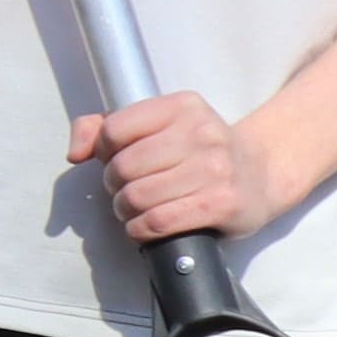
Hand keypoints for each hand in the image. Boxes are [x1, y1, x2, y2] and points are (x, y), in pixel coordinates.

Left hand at [72, 88, 302, 243]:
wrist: (261, 175)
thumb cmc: (198, 152)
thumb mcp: (157, 126)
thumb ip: (103, 127)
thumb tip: (75, 152)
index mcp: (182, 106)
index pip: (114, 130)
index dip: (105, 152)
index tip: (118, 160)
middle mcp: (202, 133)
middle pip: (122, 167)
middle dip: (115, 185)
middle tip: (129, 189)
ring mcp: (216, 169)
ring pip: (137, 197)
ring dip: (126, 210)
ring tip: (138, 208)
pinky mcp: (222, 204)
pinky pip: (157, 222)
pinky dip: (140, 229)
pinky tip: (147, 225)